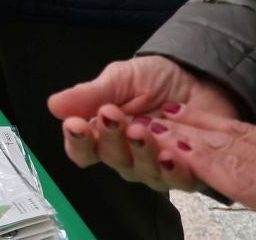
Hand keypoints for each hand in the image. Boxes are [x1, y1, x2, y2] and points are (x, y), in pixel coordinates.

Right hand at [49, 56, 241, 191]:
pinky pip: (175, 179)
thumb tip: (55, 104)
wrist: (201, 76)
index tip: (75, 124)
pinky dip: (171, 168)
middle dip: (110, 138)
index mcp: (105, 132)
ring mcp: (155, 165)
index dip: (77, 140)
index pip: (82, 148)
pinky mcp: (186, 170)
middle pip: (110, 159)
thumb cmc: (158, 78)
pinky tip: (168, 153)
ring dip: (140, 152)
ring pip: (141, 172)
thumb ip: (90, 94)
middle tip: (113, 116)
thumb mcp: (121, 78)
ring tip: (141, 129)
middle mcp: (127, 154)